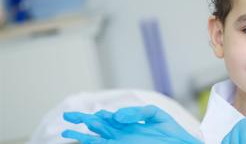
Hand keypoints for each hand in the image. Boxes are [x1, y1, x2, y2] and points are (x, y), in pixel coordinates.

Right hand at [62, 105, 201, 143]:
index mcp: (130, 123)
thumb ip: (135, 112)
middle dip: (82, 122)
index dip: (96, 115)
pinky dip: (96, 143)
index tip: (85, 113)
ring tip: (67, 133)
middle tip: (66, 117)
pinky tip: (86, 141)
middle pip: (99, 127)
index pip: (108, 119)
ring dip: (84, 135)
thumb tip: (116, 115)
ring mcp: (124, 141)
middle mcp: (124, 133)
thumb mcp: (153, 114)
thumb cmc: (172, 131)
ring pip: (99, 138)